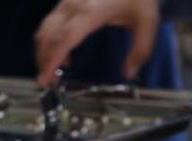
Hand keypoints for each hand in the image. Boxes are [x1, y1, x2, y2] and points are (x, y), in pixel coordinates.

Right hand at [35, 0, 158, 85]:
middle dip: (44, 60)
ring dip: (44, 51)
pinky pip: (50, 22)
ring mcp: (67, 0)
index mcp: (91, 11)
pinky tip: (63, 54)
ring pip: (45, 28)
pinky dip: (50, 40)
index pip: (65, 39)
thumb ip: (139, 51)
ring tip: (54, 71)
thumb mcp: (147, 22)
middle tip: (50, 81)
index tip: (45, 78)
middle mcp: (73, 4)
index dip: (52, 60)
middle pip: (49, 35)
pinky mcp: (67, 0)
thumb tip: (128, 73)